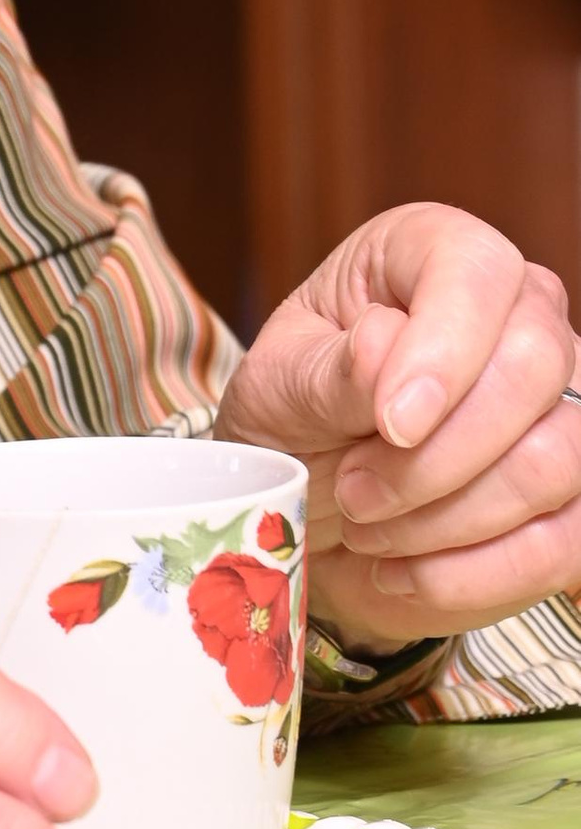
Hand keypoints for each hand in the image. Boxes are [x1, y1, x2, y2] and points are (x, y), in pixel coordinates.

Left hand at [215, 203, 580, 648]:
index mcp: (434, 254)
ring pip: (554, 460)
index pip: (478, 273)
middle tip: (352, 490)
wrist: (307, 509)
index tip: (391, 425)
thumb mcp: (278, 388)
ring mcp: (562, 402)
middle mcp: (519, 311)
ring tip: (367, 524)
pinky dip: (471, 574)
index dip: (444, 352)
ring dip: (445, 518)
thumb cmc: (293, 423)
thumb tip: (387, 350)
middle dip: (432, 457)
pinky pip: (563, 541)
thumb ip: (330, 369)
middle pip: (534, 368)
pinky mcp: (574, 494)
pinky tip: (404, 570)